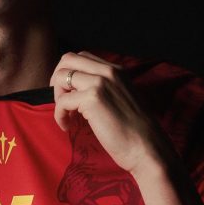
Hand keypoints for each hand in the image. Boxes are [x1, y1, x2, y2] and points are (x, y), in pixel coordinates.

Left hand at [50, 51, 165, 176]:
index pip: (82, 57)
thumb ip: (103, 89)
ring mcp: (100, 83)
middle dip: (57, 79)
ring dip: (57, 96)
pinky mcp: (92, 98)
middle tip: (61, 100)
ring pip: (61, 76)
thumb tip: (76, 90)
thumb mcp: (120, 98)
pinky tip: (67, 126)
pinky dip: (59, 114)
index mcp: (116, 70)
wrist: (146, 147)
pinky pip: (62, 101)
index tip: (69, 93)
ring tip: (66, 114)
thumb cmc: (133, 130)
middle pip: (68, 59)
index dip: (69, 73)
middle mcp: (108, 71)